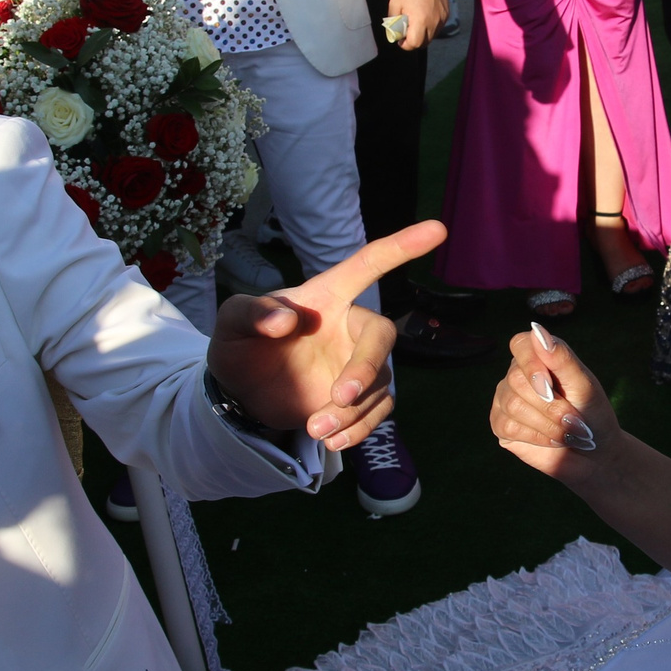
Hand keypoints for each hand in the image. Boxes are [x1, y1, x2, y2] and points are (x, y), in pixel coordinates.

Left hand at [207, 222, 444, 451]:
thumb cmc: (242, 343)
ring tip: (314, 428)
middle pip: (382, 336)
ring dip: (351, 411)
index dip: (401, 247)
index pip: (367, 265)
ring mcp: (356, 365)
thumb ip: (253, 313)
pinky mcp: (357, 400)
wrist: (240, 392)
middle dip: (366, 366)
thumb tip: (285, 321)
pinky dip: (358, 430)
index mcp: (327, 296)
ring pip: (378, 384)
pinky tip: (330, 440)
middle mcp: (349, 327)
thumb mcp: (232, 322)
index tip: (437, 229)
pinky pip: (376, 413)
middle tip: (340, 395)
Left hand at [387, 0, 448, 49]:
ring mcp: (441, 19)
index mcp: (420, 21)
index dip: (405, 45)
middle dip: (414, 41)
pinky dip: (430, 26)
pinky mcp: (446, 15)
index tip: (401, 40)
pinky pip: (437, 27)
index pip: (414, 44)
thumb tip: (394, 33)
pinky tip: (423, 16)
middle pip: (424, 43)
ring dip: (423, 34)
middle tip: (406, 32)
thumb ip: (393, 22)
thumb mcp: (395, 4)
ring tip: (416, 22)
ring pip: (431, 36)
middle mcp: (433, 22)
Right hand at [488, 323, 617, 478]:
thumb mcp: (585, 386)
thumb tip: (536, 330)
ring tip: (568, 433)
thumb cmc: (592, 415)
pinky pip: (507, 426)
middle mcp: (518, 374)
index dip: (531, 364)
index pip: (520, 344)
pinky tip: (553, 440)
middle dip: (551, 406)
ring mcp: (506, 399)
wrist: (594, 454)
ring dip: (547, 424)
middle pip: (517, 381)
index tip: (550, 386)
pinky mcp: (501, 425)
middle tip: (575, 421)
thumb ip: (562, 359)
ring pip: (512, 406)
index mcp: (539, 357)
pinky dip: (536, 436)